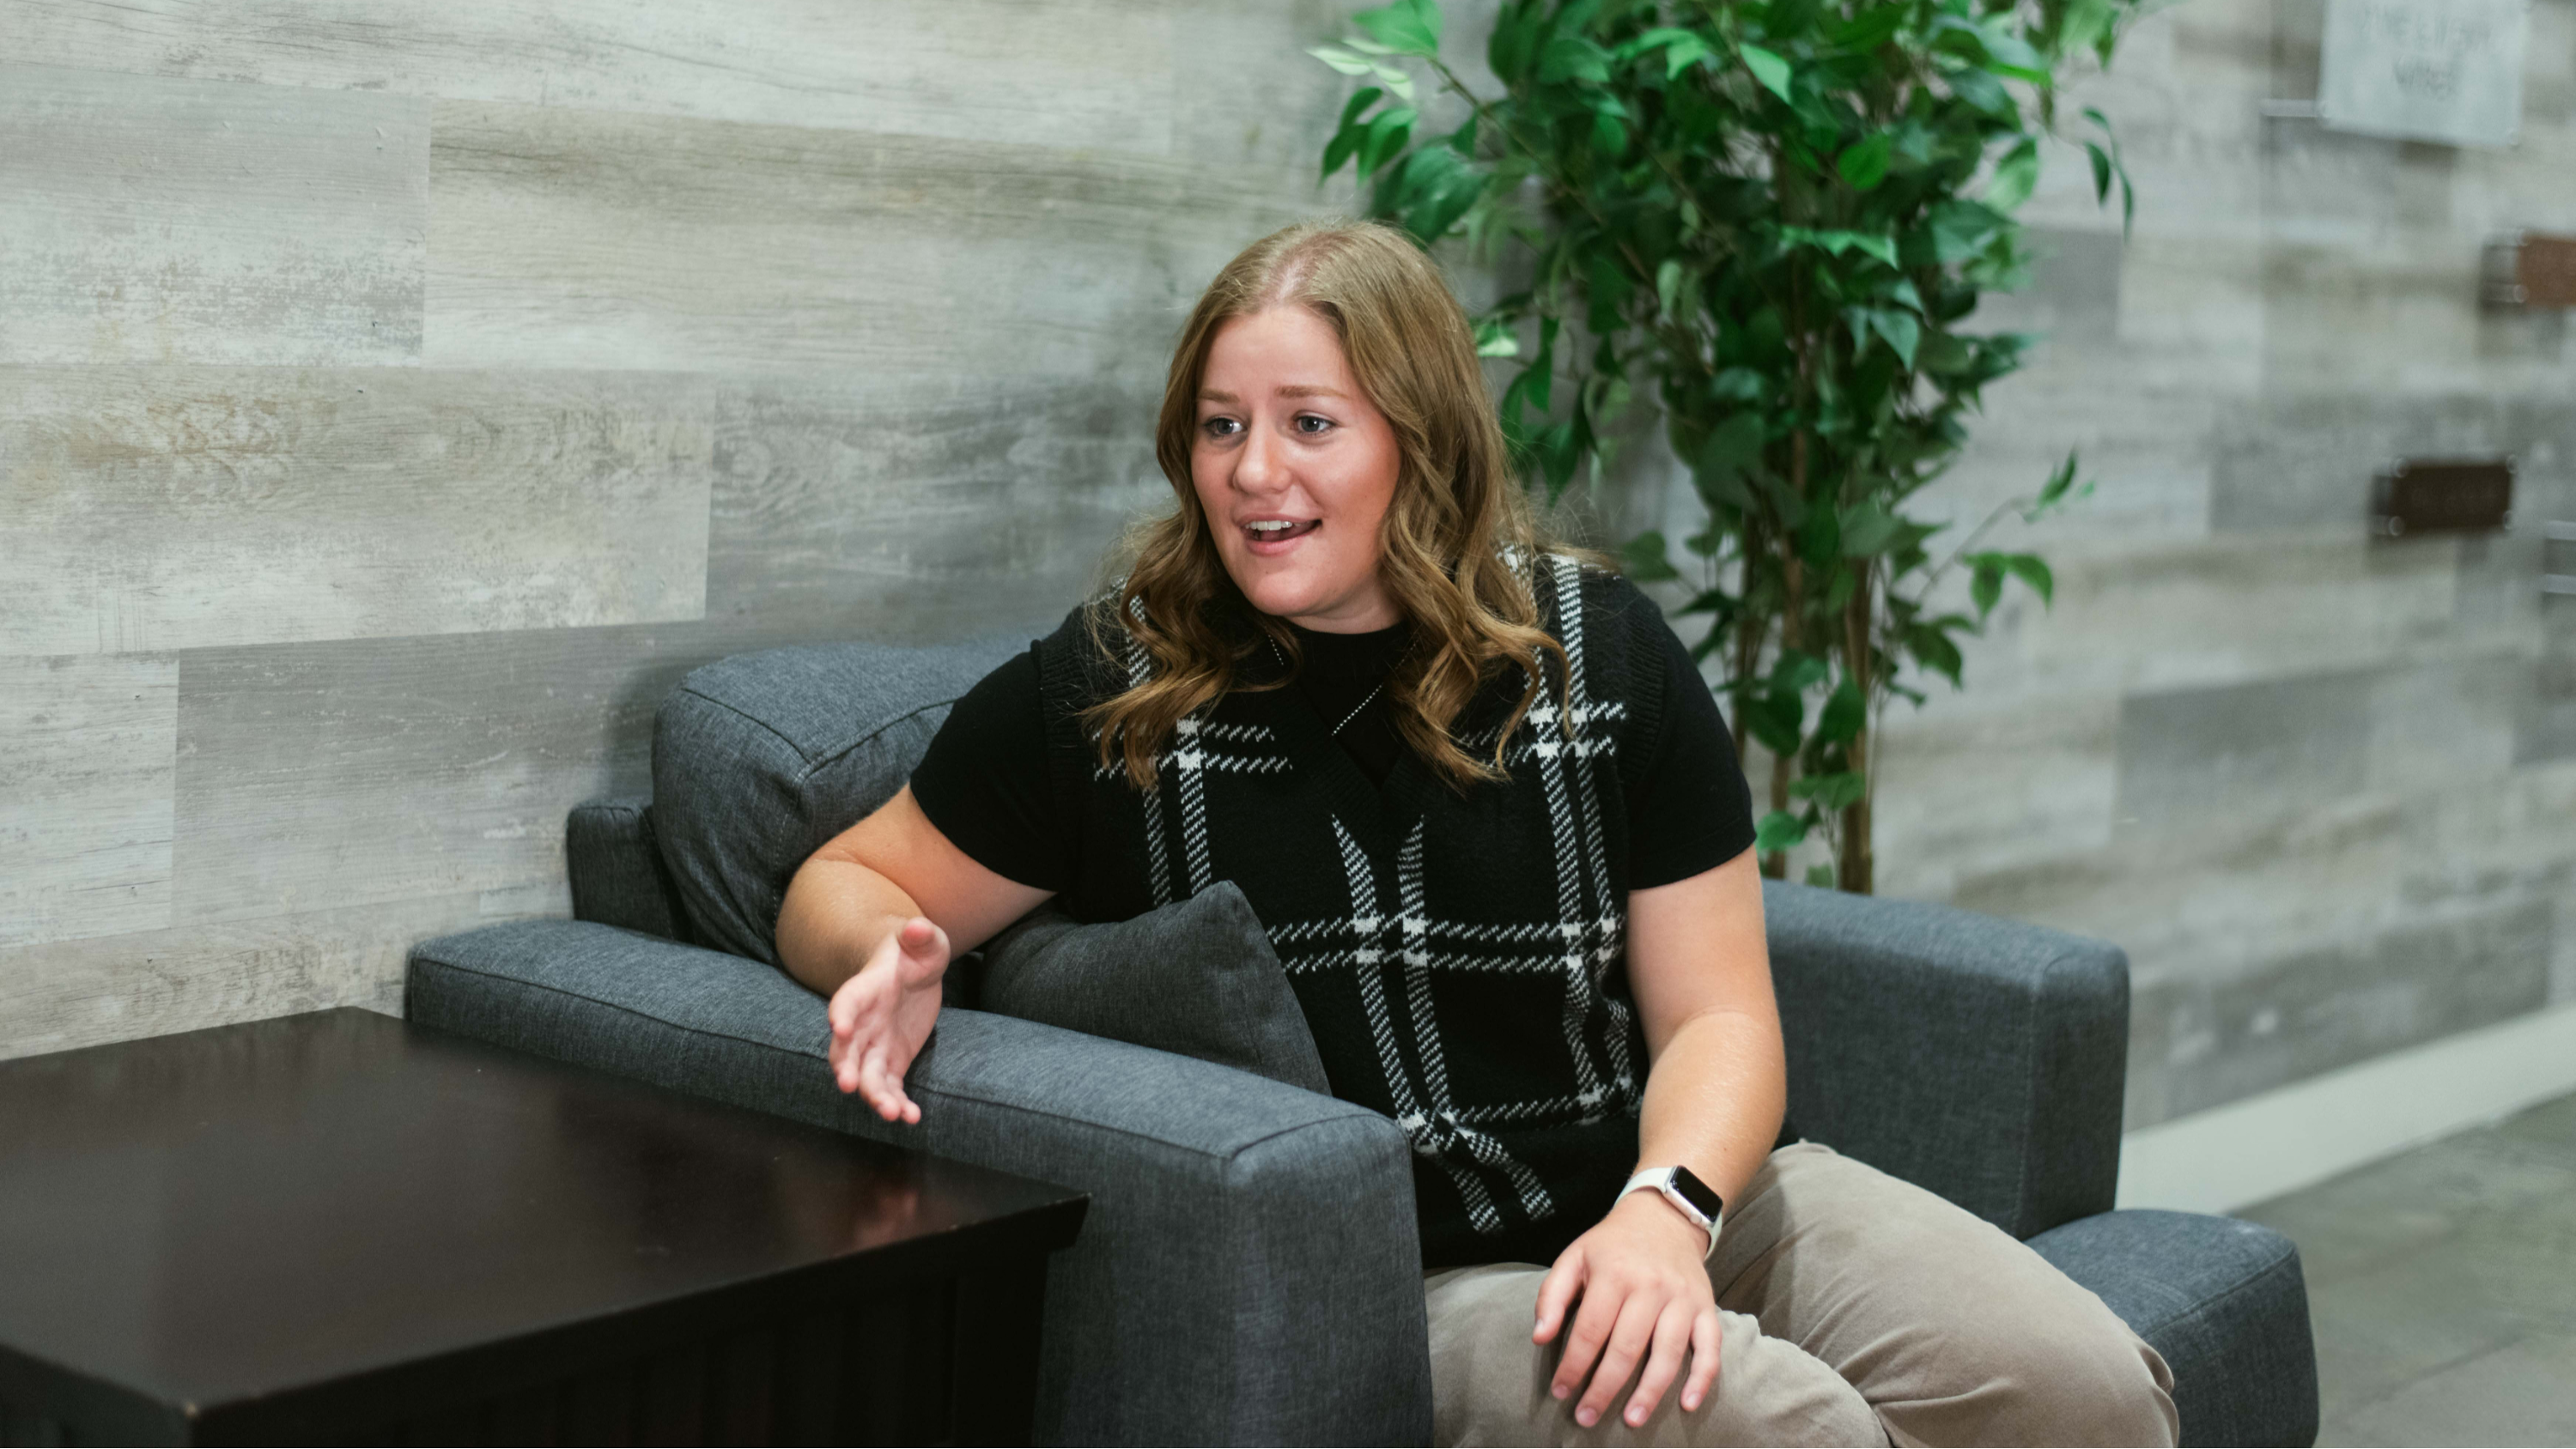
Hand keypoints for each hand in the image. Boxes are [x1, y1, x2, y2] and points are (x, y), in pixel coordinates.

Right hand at [826, 916, 949, 1121]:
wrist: (912, 973)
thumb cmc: (915, 952)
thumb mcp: (924, 940)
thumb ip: (921, 935)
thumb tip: (919, 927)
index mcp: (865, 989)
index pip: (847, 1000)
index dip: (841, 1013)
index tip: (839, 1027)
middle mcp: (863, 1022)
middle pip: (846, 1049)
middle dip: (846, 1068)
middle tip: (850, 1087)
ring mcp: (874, 1045)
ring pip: (867, 1075)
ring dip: (875, 1096)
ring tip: (891, 1114)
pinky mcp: (891, 1062)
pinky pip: (890, 1087)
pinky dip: (898, 1103)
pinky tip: (911, 1118)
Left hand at [1533, 1189, 1721, 1428]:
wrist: (1663, 1217)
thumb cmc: (1611, 1245)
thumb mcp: (1573, 1257)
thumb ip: (1552, 1296)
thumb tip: (1540, 1339)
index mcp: (1613, 1274)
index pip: (1590, 1330)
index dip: (1573, 1365)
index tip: (1560, 1392)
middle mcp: (1650, 1287)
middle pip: (1626, 1348)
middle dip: (1604, 1388)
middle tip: (1586, 1417)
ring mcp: (1682, 1299)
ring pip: (1667, 1353)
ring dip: (1649, 1392)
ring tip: (1631, 1420)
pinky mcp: (1706, 1307)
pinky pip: (1710, 1347)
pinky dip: (1703, 1377)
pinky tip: (1688, 1404)